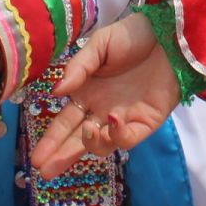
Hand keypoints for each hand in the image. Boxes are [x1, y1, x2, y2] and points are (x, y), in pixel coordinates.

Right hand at [30, 15, 182, 176]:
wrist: (169, 34)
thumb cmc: (133, 36)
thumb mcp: (100, 45)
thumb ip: (78, 68)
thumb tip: (55, 92)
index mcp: (87, 94)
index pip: (64, 124)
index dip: (51, 141)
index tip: (36, 159)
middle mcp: (102, 111)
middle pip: (78, 141)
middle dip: (61, 157)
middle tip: (45, 171)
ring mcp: (124, 119)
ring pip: (102, 145)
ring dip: (90, 143)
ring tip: (88, 129)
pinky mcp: (146, 123)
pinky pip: (128, 139)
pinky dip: (118, 134)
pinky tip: (112, 119)